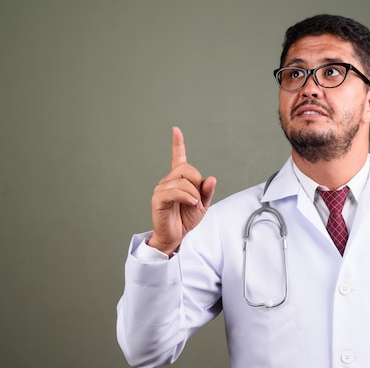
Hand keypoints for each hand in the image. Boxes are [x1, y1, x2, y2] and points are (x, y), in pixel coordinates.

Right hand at [147, 127, 216, 254]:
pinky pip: (174, 191)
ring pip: (182, 181)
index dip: (177, 144)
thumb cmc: (185, 219)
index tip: (176, 130)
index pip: (177, 157)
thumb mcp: (202, 205)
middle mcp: (169, 181)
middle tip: (197, 198)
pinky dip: (186, 197)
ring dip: (193, 194)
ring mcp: (162, 188)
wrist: (175, 236)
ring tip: (193, 205)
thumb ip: (207, 191)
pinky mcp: (158, 198)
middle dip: (197, 182)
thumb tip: (211, 178)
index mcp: (179, 180)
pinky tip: (191, 203)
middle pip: (186, 168)